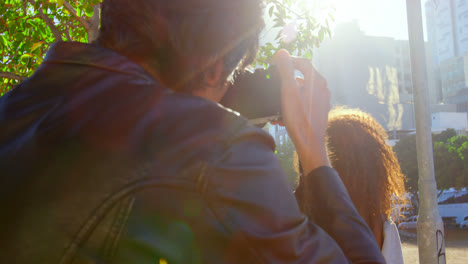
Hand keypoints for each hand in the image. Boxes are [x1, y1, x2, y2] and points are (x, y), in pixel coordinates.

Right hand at [273, 49, 329, 174]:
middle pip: (303, 76)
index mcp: (317, 80)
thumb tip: (281, 52)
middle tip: (275, 83)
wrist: (310, 144)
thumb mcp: (289, 91)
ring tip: (276, 103)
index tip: (276, 64)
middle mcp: (322, 88)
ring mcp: (322, 101)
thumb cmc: (299, 118)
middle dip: (287, 79)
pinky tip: (283, 116)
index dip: (288, 60)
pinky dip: (293, 105)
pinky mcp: (319, 112)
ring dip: (288, 94)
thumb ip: (286, 69)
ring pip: (303, 91)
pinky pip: (304, 103)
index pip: (303, 61)